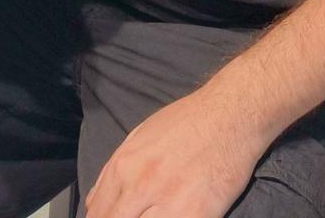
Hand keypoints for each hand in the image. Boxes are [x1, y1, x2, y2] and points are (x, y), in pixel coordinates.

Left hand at [85, 87, 265, 217]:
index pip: (96, 213)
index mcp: (124, 166)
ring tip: (151, 217)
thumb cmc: (187, 122)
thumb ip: (114, 171)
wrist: (230, 116)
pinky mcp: (195, 217)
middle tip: (135, 217)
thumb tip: (94, 202)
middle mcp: (141, 187)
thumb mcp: (140, 136)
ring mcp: (168, 205)